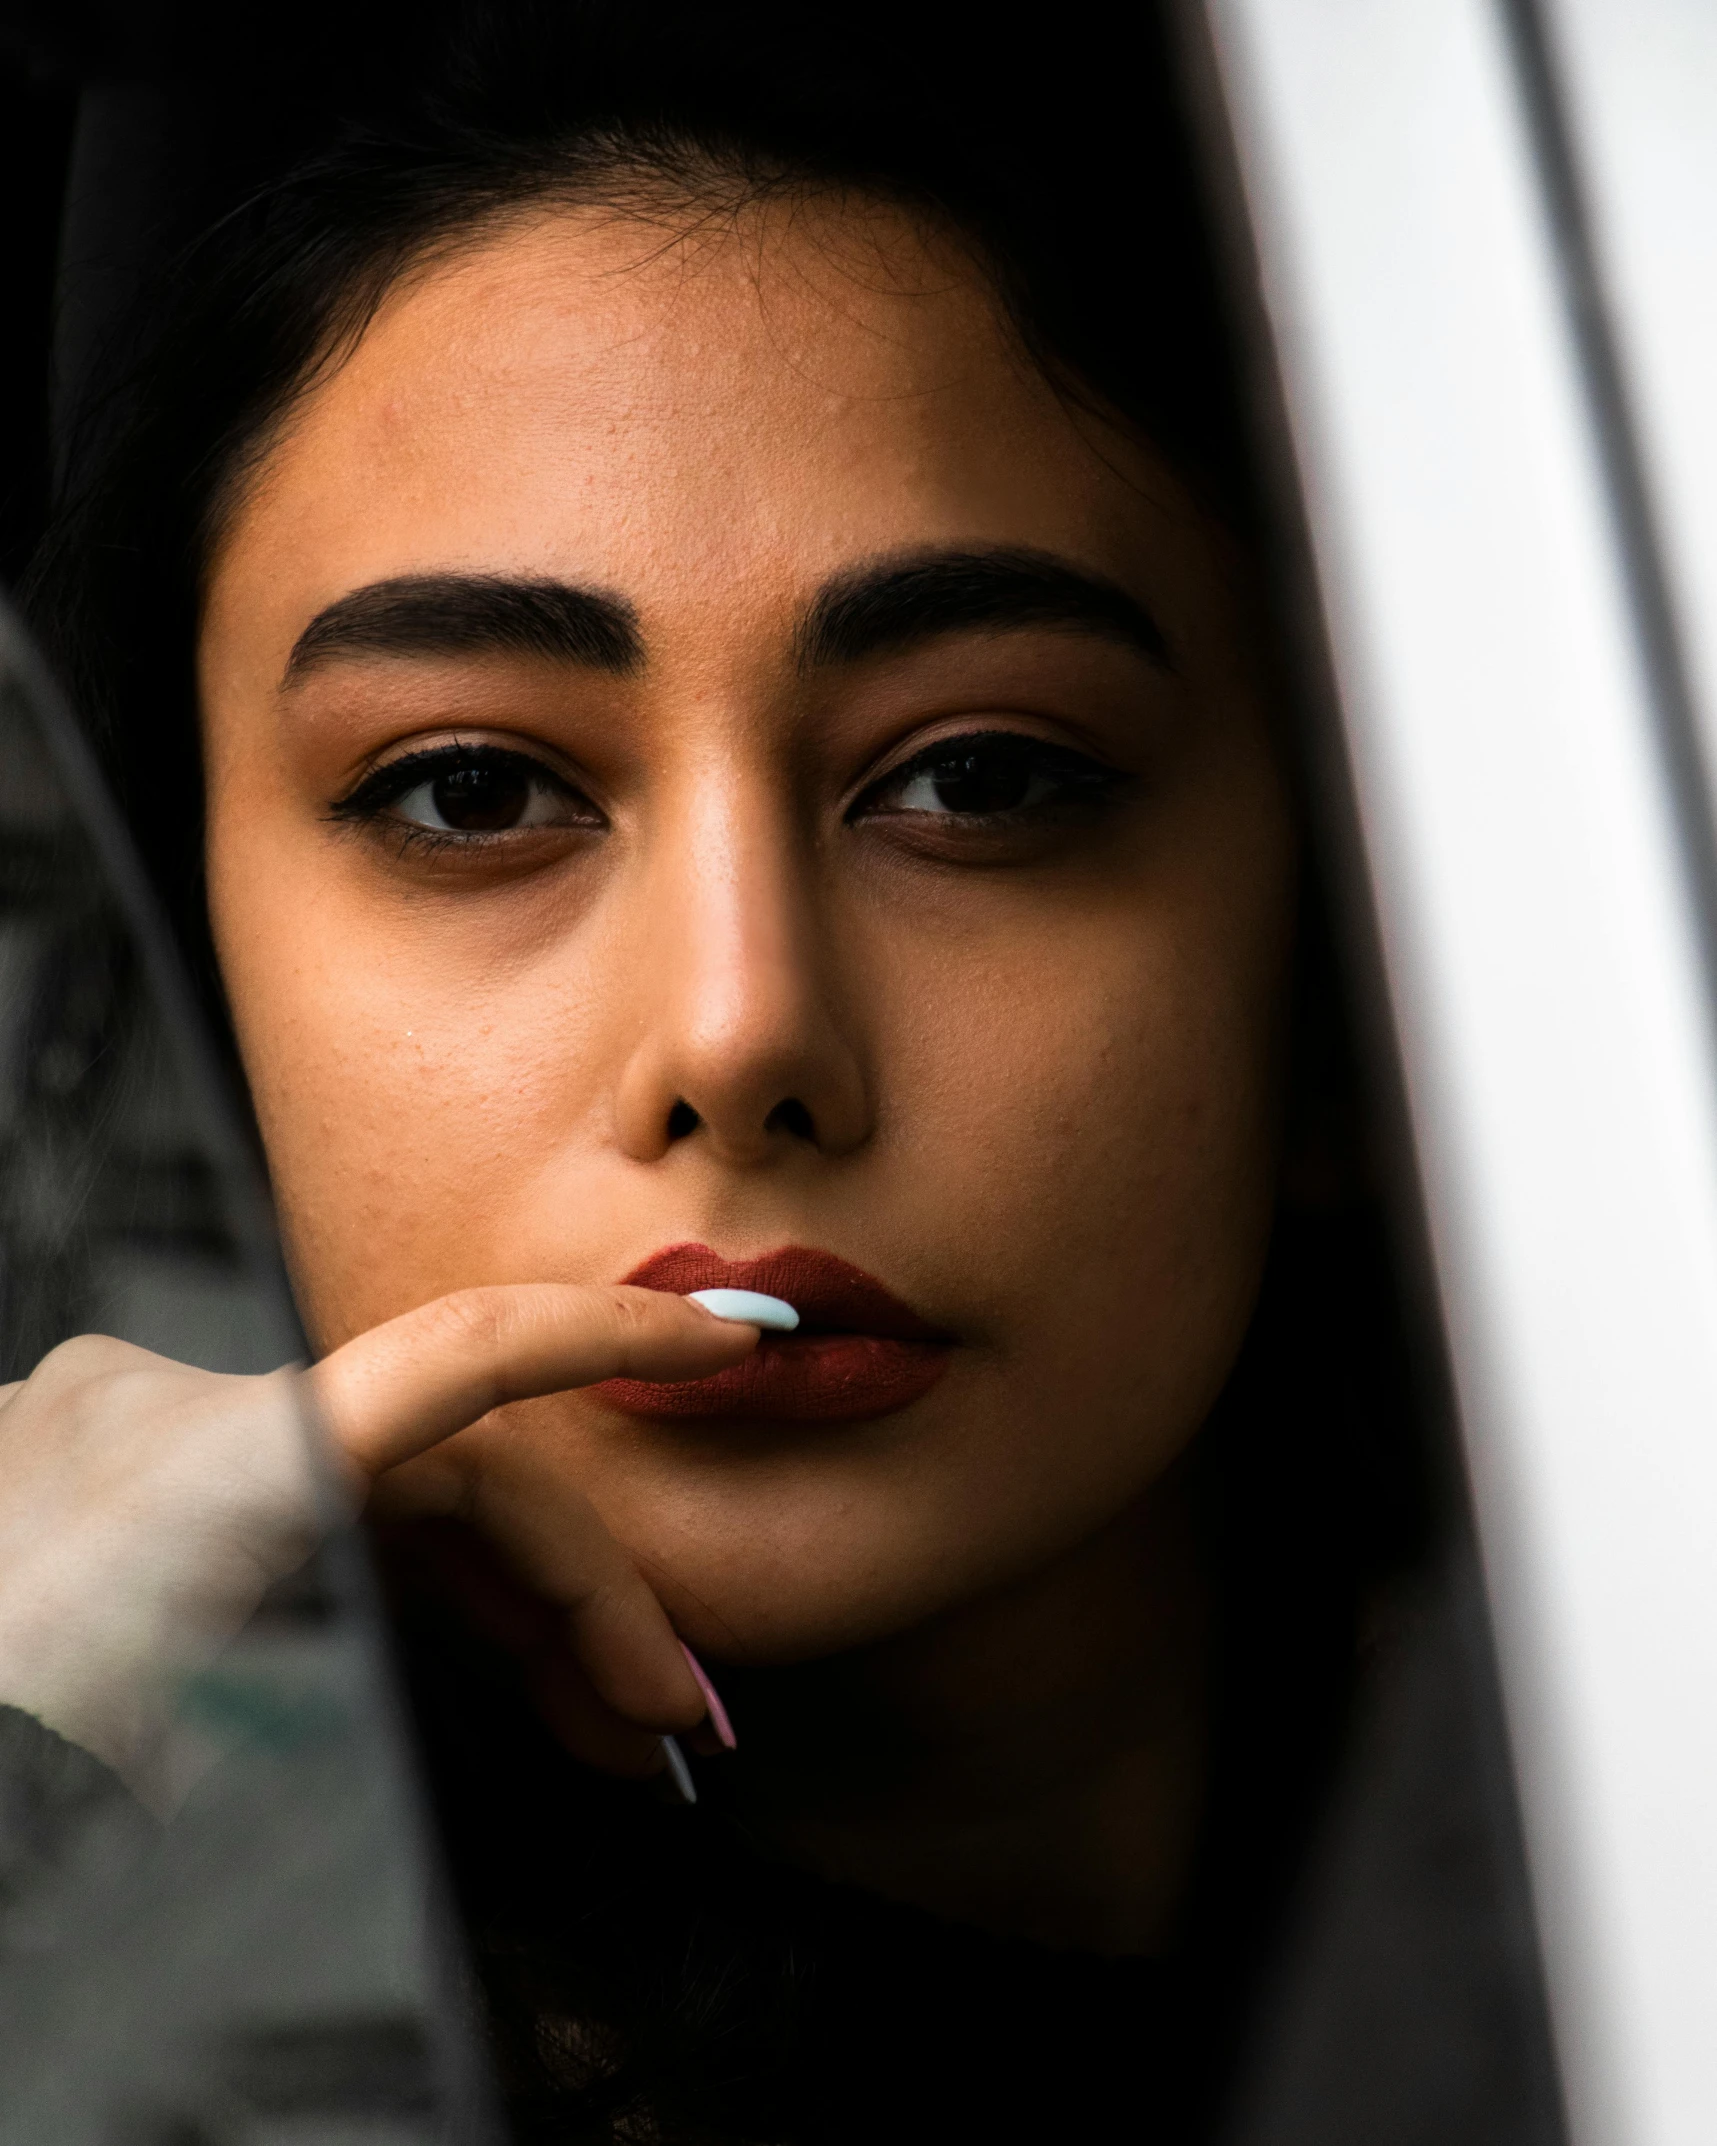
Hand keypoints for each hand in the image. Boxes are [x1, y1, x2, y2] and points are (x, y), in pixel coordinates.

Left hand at [0, 1287, 754, 1787]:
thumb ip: (304, 1707)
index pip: (461, 1367)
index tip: (734, 1343)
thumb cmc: (13, 1703)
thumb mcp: (157, 1755)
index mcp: (209, 1472)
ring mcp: (151, 1444)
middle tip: (669, 1725)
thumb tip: (453, 1708)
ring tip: (602, 1730)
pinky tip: (475, 1676)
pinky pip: (316, 1521)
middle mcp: (177, 1417)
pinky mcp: (133, 1485)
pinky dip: (402, 1599)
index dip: (613, 1344)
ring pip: (387, 1505)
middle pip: (447, 1480)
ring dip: (502, 1618)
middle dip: (580, 1606)